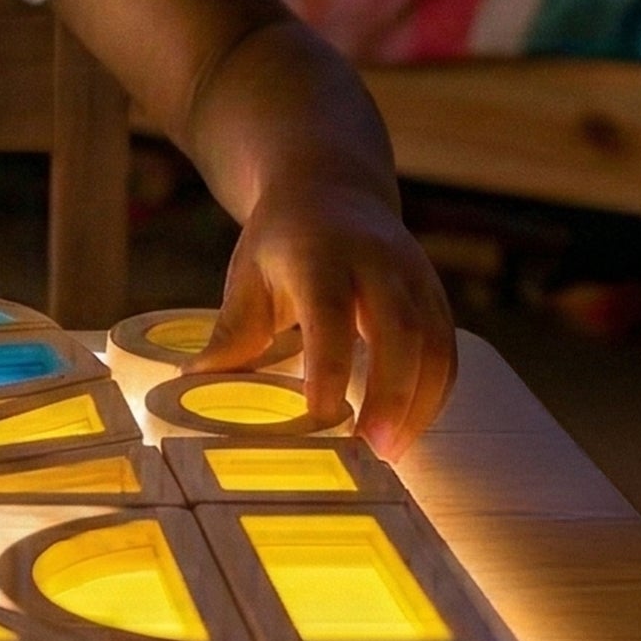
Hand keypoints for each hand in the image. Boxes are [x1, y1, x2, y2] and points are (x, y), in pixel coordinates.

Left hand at [199, 176, 456, 459]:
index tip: (321, 416)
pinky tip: (406, 430)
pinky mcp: (436, 296)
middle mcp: (378, 261)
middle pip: (399, 329)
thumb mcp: (248, 274)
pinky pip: (447, 351)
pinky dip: (433, 395)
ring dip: (417, 404)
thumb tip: (194, 383)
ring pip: (434, 344)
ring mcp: (415, 277)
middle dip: (392, 393)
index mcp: (321, 253)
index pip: (330, 312)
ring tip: (389, 452)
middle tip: (372, 449)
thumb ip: (232, 330)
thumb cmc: (282, 241)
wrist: (333, 188)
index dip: (329, 365)